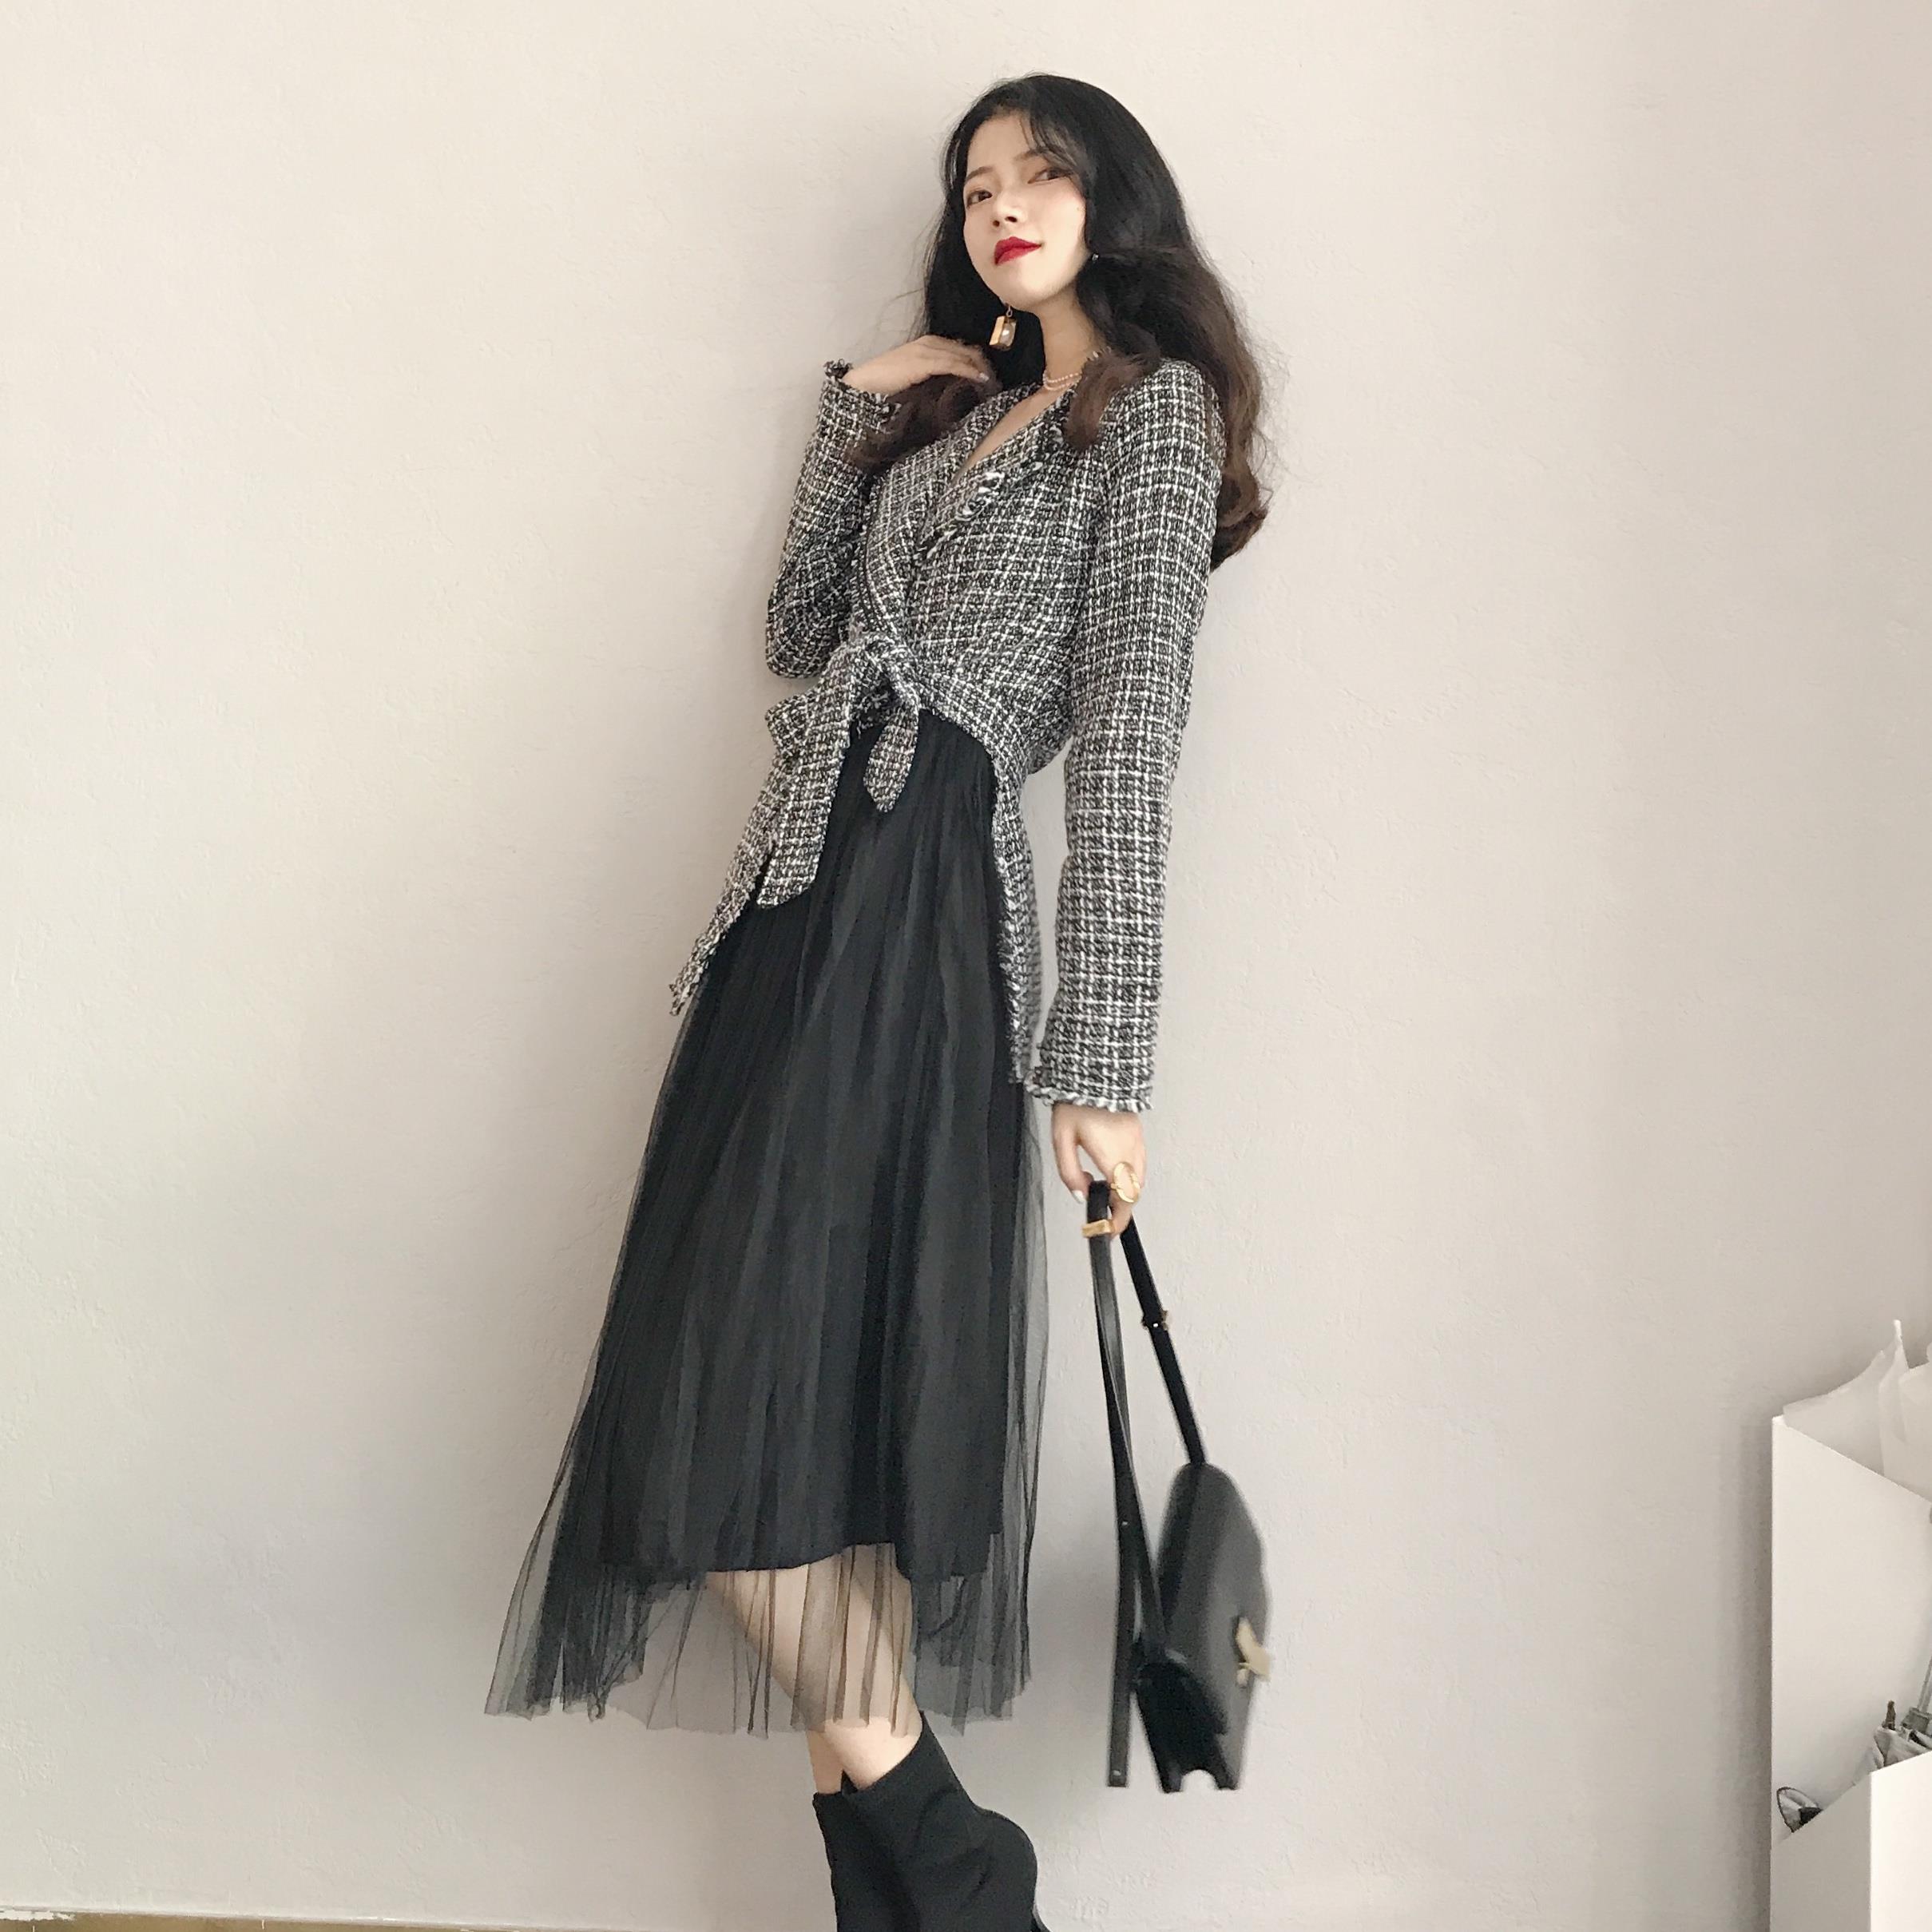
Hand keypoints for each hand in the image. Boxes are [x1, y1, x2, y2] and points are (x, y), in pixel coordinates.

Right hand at [842, 334, 998, 399]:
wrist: (863, 386)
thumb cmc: (884, 387)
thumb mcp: (914, 380)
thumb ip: (931, 379)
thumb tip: (951, 391)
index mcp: (927, 345)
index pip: (960, 349)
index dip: (977, 362)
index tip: (989, 377)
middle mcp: (929, 343)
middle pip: (966, 350)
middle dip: (982, 364)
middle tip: (995, 381)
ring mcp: (926, 350)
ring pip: (963, 355)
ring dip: (979, 368)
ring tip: (992, 382)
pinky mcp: (923, 360)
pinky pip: (953, 363)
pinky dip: (969, 370)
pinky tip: (980, 379)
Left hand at [1047, 1101, 1145, 1236]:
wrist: (1092, 1072)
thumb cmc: (1075, 1102)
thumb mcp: (1061, 1140)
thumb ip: (1069, 1172)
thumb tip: (1080, 1195)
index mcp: (1111, 1154)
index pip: (1124, 1198)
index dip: (1118, 1219)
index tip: (1109, 1230)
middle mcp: (1130, 1149)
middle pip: (1134, 1192)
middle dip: (1121, 1207)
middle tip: (1105, 1216)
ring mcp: (1137, 1140)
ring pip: (1140, 1178)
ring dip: (1127, 1191)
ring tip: (1107, 1195)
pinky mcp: (1138, 1132)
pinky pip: (1140, 1162)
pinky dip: (1131, 1175)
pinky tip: (1115, 1173)